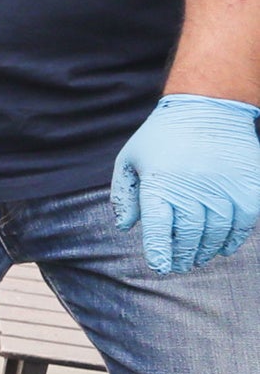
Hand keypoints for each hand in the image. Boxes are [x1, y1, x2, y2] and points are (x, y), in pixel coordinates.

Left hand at [113, 94, 259, 273]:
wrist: (209, 107)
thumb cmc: (163, 135)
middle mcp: (193, 190)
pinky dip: (232, 240)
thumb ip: (125, 194)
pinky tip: (222, 248)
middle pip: (188, 236)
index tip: (160, 266)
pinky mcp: (248, 189)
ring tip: (197, 258)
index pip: (159, 230)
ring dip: (205, 250)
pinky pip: (242, 224)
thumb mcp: (131, 158)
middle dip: (182, 256)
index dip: (159, 252)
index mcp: (160, 185)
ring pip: (215, 234)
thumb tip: (125, 226)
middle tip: (178, 264)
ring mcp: (223, 190)